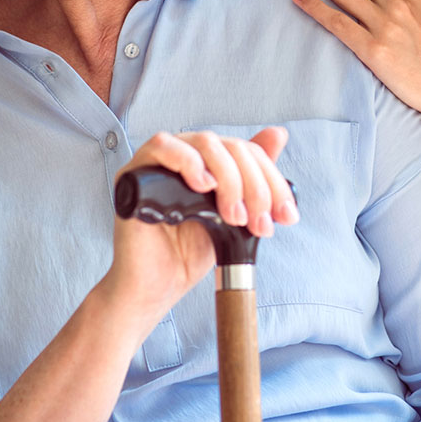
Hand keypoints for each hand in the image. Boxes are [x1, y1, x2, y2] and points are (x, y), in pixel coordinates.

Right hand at [103, 127, 297, 319]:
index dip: (271, 180)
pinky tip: (204, 186)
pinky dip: (188, 161)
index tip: (285, 214)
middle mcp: (183, 155)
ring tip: (233, 216)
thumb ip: (253, 178)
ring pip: (204, 143)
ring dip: (230, 178)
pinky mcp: (135, 172)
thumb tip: (278, 134)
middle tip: (258, 222)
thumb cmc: (190, 252)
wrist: (158, 287)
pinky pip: (161, 146)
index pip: (247, 150)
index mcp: (207, 161)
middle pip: (231, 146)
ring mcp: (158, 161)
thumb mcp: (236, 215)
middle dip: (255, 185)